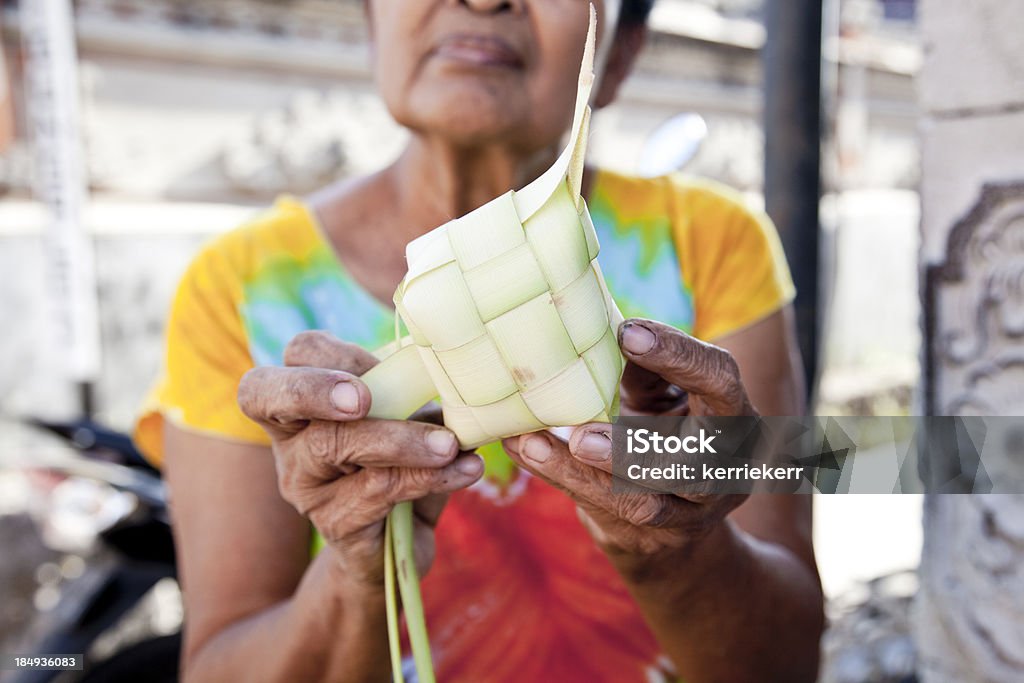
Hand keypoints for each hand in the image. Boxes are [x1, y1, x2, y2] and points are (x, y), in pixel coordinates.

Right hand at [237, 331, 483, 586]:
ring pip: (333, 445)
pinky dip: (428, 476)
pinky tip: (465, 469)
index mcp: (305, 399)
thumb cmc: (404, 462)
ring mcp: (304, 485)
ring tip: (450, 444)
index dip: (325, 354)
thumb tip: (446, 370)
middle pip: (265, 397)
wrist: (401, 541)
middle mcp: (289, 440)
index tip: (375, 364)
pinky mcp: (333, 523)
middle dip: (313, 389)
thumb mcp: (410, 419)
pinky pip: (376, 490)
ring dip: (400, 440)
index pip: (292, 356)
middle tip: (361, 399)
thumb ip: (414, 394)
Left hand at [502, 319, 753, 556]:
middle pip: (693, 463)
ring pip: (644, 502)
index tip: (627, 332)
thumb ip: (643, 369)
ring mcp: (694, 514)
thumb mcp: (659, 395)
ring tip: (533, 445)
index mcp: (734, 416)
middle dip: (632, 448)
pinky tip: (527, 453)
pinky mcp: (654, 540)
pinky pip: (607, 514)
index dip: (679, 356)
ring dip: (584, 474)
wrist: (673, 519)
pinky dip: (563, 481)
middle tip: (580, 433)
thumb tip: (604, 329)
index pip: (721, 381)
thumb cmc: (660, 430)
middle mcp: (727, 469)